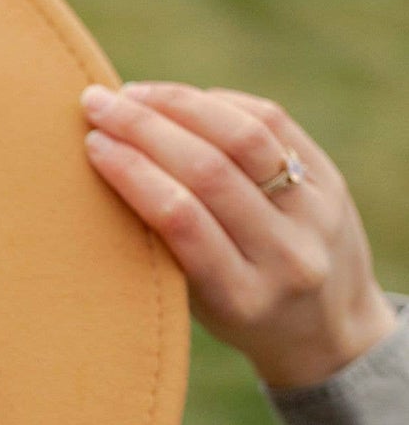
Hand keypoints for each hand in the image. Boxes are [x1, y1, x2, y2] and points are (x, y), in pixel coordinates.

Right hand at [81, 79, 397, 389]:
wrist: (331, 329)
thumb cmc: (239, 315)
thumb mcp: (199, 305)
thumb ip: (166, 247)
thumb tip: (109, 158)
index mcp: (240, 296)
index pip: (181, 218)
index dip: (132, 172)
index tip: (93, 143)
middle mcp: (286, 254)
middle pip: (210, 170)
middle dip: (145, 128)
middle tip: (100, 104)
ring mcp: (316, 214)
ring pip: (245, 136)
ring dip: (181, 104)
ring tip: (135, 95)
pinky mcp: (331, 180)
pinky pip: (273, 122)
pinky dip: (220, 104)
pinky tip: (182, 101)